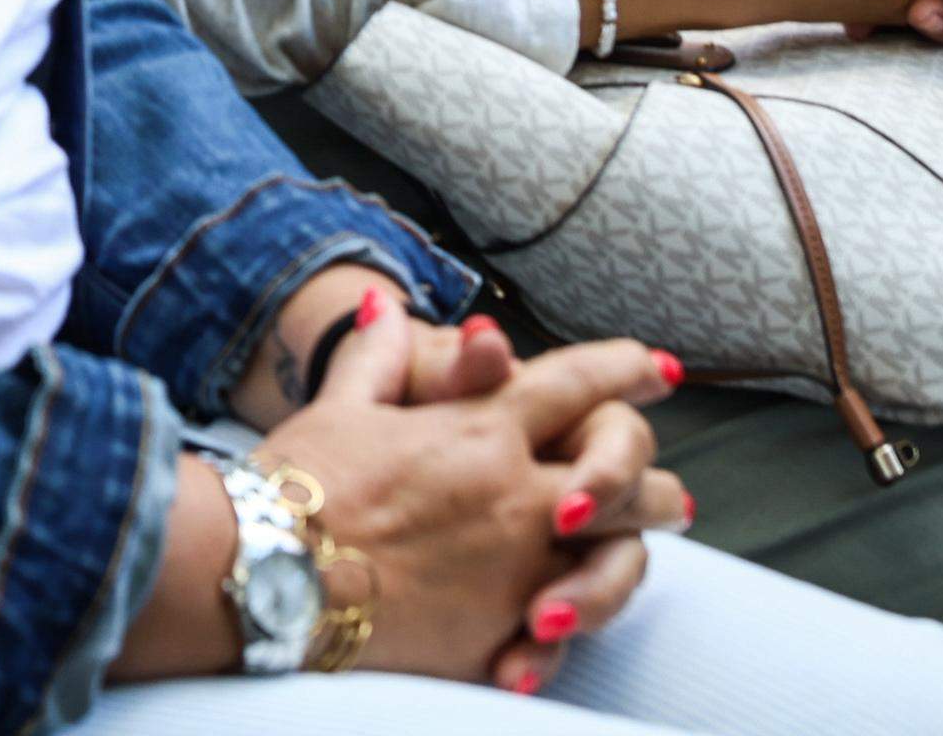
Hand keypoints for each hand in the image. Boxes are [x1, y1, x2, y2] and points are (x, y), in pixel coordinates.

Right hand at [252, 298, 686, 689]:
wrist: (274, 576)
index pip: (573, 384)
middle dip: (646, 478)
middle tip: (668, 492)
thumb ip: (377, 359)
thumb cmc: (300, 486)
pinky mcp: (500, 632)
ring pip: (616, 556)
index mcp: (483, 430)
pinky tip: (566, 627)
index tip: (657, 367)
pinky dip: (565, 632)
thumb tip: (384, 307)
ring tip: (637, 557)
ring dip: (631, 553)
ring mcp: (519, 568)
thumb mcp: (341, 408)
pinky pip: (561, 635)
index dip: (620, 369)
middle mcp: (518, 495)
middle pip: (621, 473)